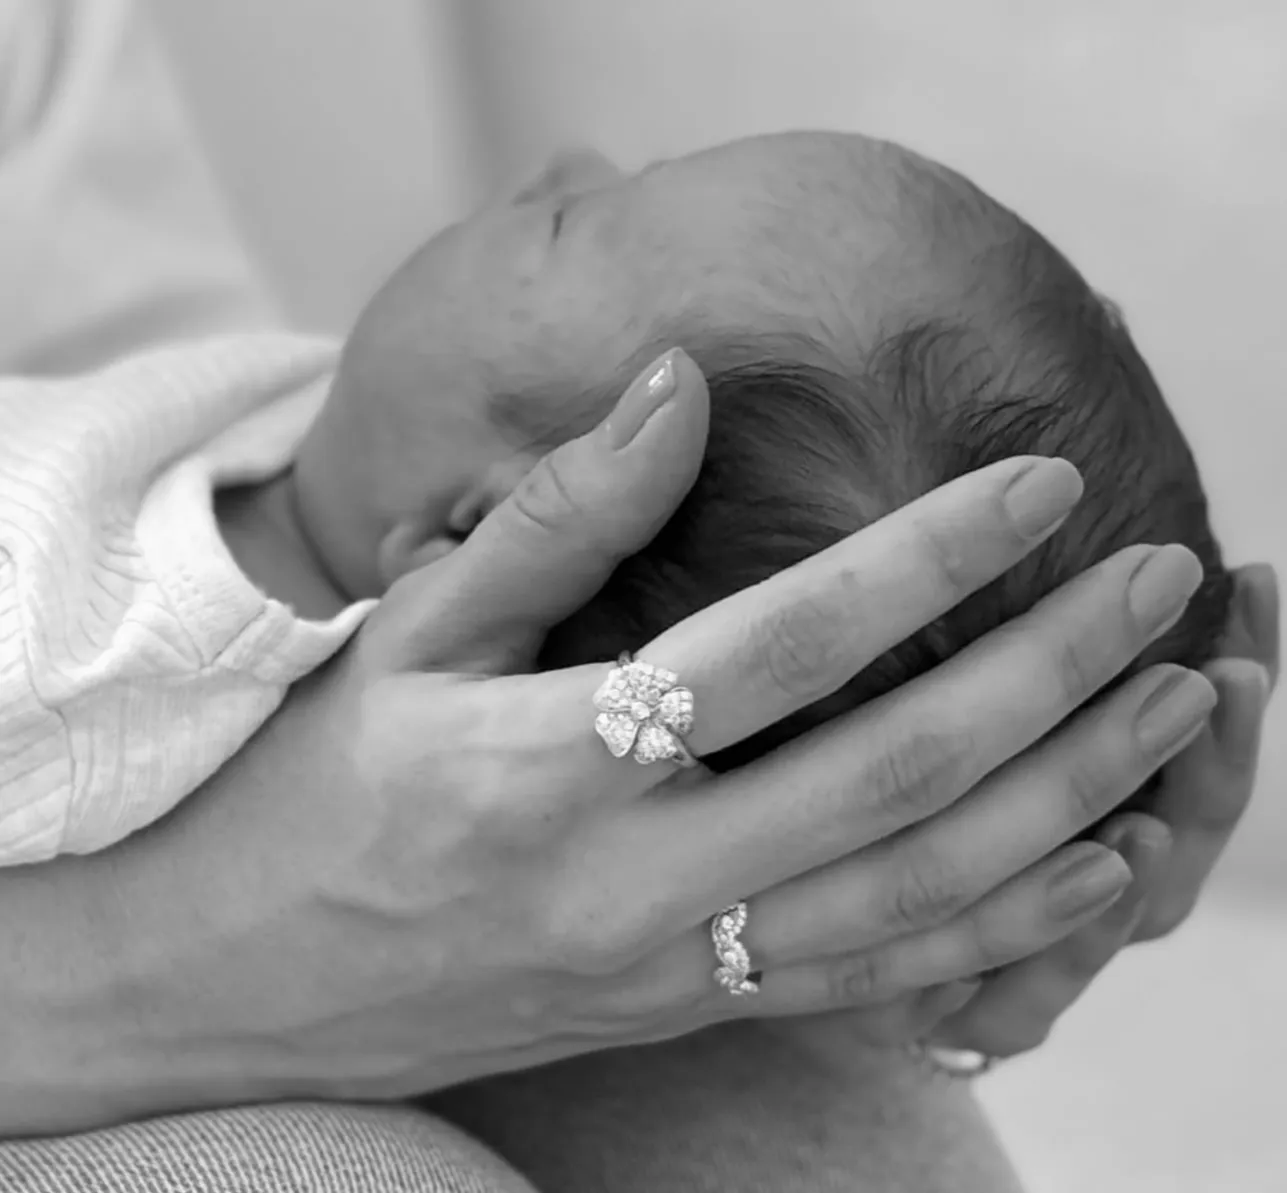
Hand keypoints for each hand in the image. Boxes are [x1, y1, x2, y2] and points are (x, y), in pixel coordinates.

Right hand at [0, 349, 1213, 1136]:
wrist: (251, 980)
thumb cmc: (320, 789)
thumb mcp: (410, 637)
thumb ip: (556, 516)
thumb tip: (678, 384)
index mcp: (544, 761)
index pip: (777, 647)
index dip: (921, 555)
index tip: (1035, 481)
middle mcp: (627, 877)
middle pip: (888, 774)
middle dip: (1048, 677)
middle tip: (1163, 589)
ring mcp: (671, 964)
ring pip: (915, 893)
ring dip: (1067, 800)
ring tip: (1175, 712)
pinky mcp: (690, 1013)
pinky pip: (876, 979)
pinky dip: (1003, 927)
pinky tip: (1098, 861)